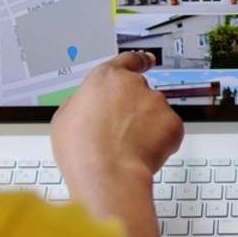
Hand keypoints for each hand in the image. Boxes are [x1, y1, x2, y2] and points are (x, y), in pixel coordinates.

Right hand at [51, 51, 182, 215]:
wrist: (107, 175)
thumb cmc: (82, 150)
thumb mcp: (64, 118)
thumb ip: (81, 102)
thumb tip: (87, 105)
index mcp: (105, 78)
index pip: (128, 60)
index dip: (138, 62)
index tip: (146, 61)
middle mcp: (133, 84)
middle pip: (140, 91)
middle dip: (135, 109)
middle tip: (121, 132)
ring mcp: (156, 102)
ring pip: (155, 112)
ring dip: (147, 126)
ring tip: (127, 148)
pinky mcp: (173, 123)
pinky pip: (169, 130)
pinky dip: (161, 141)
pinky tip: (142, 154)